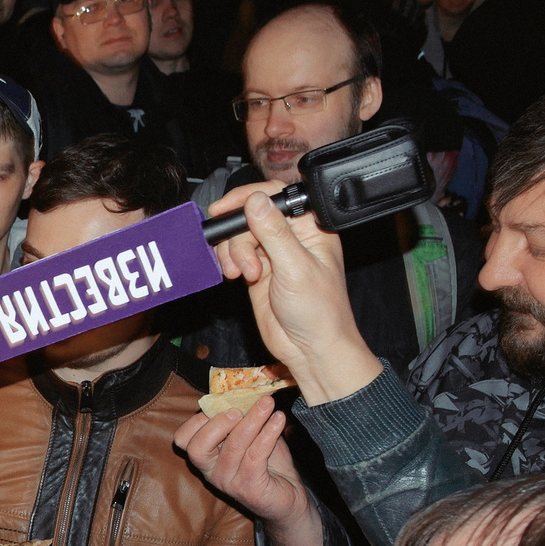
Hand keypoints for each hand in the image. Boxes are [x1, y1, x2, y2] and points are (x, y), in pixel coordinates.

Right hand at [174, 395, 320, 545]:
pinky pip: (255, 456)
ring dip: (252, 421)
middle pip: (196, 448)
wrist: (289, 498)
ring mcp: (229, 482)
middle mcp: (211, 472)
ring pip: (233, 447)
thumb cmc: (269, 464)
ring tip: (268, 405)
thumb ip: (242, 419)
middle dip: (216, 424)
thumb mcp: (251, 437)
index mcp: (206, 457)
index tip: (222, 404)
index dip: (197, 420)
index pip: (183, 440)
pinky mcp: (250, 488)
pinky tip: (280, 420)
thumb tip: (246, 390)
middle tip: (238, 409)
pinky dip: (268, 434)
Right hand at [207, 185, 377, 403]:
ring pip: (239, 235)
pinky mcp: (257, 270)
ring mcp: (273, 253)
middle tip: (241, 259)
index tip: (225, 208)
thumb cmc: (319, 311)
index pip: (277, 196)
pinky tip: (235, 275)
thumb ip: (274, 232)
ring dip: (233, 252)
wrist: (309, 349)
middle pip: (251, 215)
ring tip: (242, 274)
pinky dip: (229, 262)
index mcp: (310, 227)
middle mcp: (291, 236)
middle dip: (239, 235)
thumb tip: (255, 201)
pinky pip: (235, 254)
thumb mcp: (295, 268)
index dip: (248, 197)